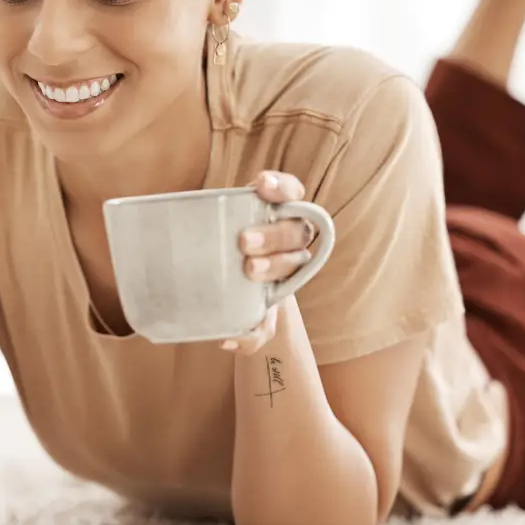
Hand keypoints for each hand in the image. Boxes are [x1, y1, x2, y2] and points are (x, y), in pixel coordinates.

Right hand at [221, 170, 315, 354]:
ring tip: (244, 236)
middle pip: (295, 241)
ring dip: (272, 226)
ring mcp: (281, 215)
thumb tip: (227, 340)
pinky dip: (279, 185)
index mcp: (289, 267)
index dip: (279, 264)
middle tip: (246, 262)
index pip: (297, 262)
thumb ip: (248, 332)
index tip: (251, 270)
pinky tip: (261, 184)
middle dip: (273, 250)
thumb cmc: (241, 287)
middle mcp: (291, 241)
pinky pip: (287, 187)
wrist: (232, 261)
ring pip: (292, 216)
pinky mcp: (268, 194)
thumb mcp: (248, 312)